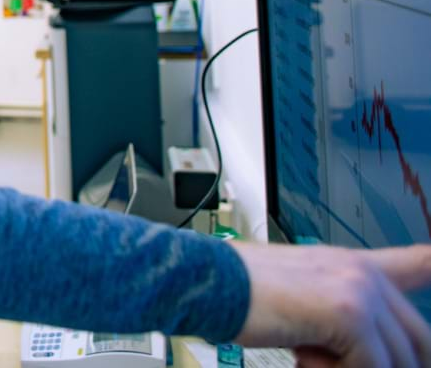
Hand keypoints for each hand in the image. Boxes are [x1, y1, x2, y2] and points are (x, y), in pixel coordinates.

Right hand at [234, 241, 430, 366]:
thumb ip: (337, 313)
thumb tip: (368, 354)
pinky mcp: (350, 314)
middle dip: (389, 365)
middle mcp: (364, 272)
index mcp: (353, 264)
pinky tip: (303, 357)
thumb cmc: (242, 290)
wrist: (209, 281)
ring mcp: (361, 291)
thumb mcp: (301, 295)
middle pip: (418, 341)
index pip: (418, 262)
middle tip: (330, 362)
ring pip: (397, 361)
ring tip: (309, 357)